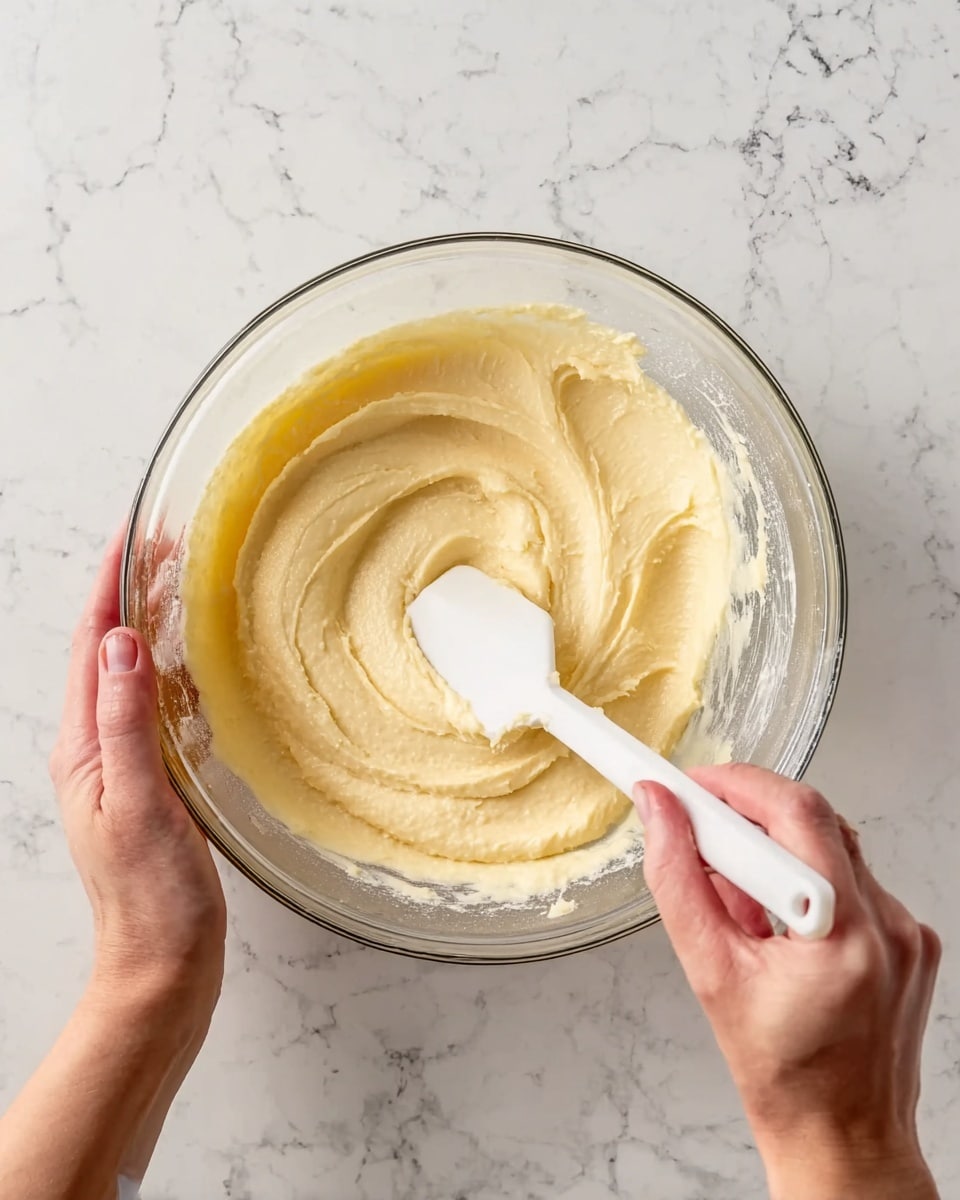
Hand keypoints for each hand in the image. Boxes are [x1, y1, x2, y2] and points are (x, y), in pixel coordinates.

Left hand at [0, 533, 226, 1199]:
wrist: (163, 963)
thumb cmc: (149, 895)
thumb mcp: (135, 803)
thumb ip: (125, 723)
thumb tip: (120, 643)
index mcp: (83, 748)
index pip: (92, 646)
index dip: (110, 587)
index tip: (133, 535)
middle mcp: (97, 750)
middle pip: (110, 652)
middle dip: (132, 594)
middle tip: (169, 547)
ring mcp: (126, 767)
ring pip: (135, 677)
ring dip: (154, 629)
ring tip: (184, 589)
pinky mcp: (156, 784)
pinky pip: (161, 712)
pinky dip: (177, 675)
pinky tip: (202, 669)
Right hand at [637, 764, 940, 1199]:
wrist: (841, 1137)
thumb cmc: (784, 1076)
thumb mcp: (709, 975)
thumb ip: (677, 882)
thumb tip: (659, 813)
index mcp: (844, 934)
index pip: (795, 813)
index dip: (735, 786)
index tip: (690, 787)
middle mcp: (888, 924)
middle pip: (816, 820)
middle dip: (750, 814)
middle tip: (701, 830)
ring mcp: (906, 930)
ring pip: (832, 846)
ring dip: (776, 852)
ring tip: (737, 898)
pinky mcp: (910, 938)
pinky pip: (851, 879)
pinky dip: (804, 882)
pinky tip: (774, 922)